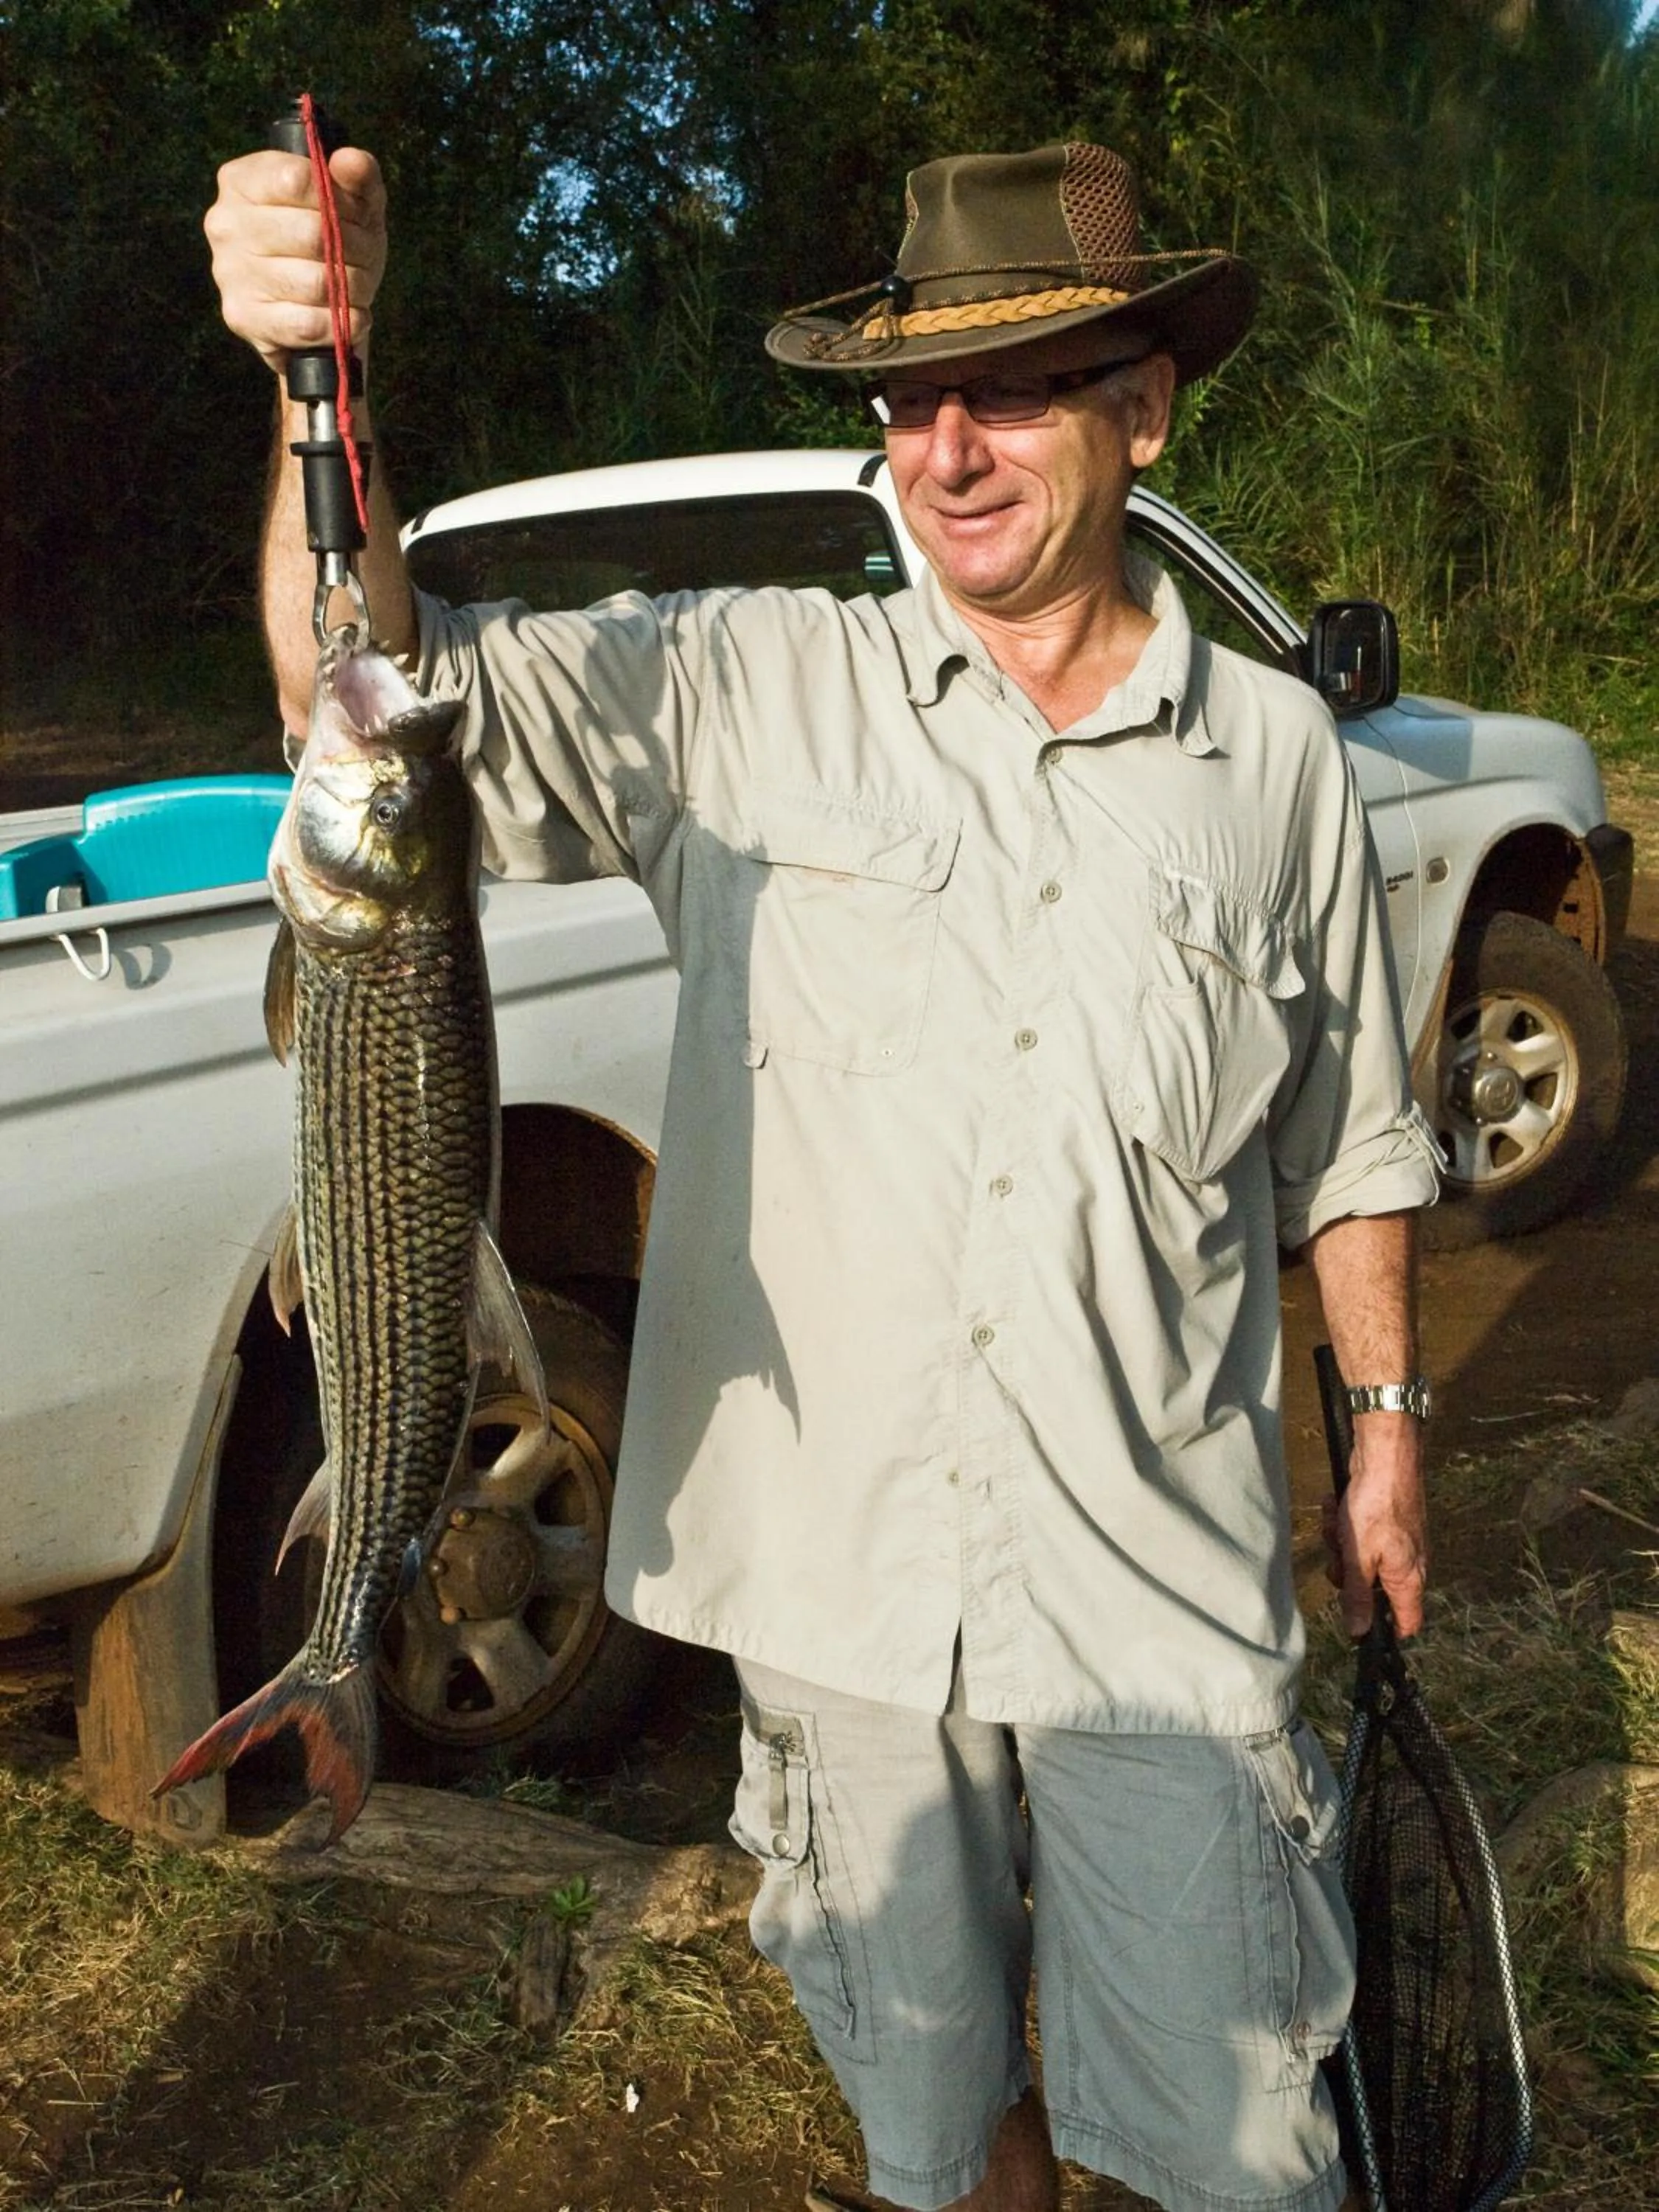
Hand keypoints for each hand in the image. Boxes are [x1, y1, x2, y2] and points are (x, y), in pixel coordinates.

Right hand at [203, 146, 386, 373]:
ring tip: (357, 286)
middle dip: (355, 248)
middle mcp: (226, 222)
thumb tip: (349, 161)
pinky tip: (352, 316)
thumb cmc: (333, 241)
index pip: (297, 179)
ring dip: (354, 287)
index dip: (341, 200)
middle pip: (311, 233)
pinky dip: (342, 322)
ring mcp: (229, 272)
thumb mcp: (354, 203)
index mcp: (242, 180)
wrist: (314, 305)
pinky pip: (306, 323)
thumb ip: (359, 175)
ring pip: (315, 282)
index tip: (356, 215)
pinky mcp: (243, 317)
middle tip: (365, 257)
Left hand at [1321, 1413, 1427, 1637]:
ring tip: (1337, 1521)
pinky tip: (1337, 1505)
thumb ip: (1357, 1596)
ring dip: (1341, 1540)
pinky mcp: (1384, 1521)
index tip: (1358, 1622)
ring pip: (1359, 1557)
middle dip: (1346, 1572)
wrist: (1385, 1456)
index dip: (1384, 1629)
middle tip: (1338, 1554)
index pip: (1407, 1622)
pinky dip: (1344, 1520)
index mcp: (1408, 1579)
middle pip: (1371, 1588)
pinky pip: (1358, 1532)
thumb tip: (1359, 1632)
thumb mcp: (1359, 1557)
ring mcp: (1397, 1541)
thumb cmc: (1376, 1507)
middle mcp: (1408, 1563)